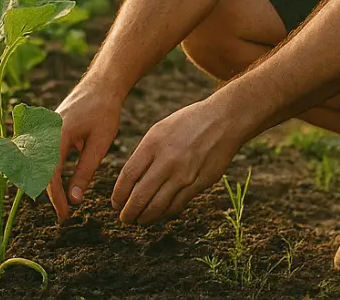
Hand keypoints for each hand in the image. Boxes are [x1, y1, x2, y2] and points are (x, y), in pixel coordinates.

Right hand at [46, 78, 123, 222]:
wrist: (102, 84)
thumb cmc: (104, 110)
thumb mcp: (100, 143)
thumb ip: (85, 171)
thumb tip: (74, 200)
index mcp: (56, 134)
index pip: (49, 174)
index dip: (57, 198)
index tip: (66, 215)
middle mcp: (43, 131)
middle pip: (39, 171)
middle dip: (50, 194)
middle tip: (64, 215)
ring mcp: (43, 129)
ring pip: (38, 164)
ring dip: (48, 184)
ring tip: (63, 204)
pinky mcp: (47, 130)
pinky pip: (41, 155)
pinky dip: (48, 172)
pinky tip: (61, 186)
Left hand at [111, 98, 243, 225]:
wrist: (223, 120)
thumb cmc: (188, 123)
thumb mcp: (160, 130)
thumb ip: (145, 154)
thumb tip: (131, 182)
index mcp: (153, 143)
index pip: (128, 176)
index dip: (118, 195)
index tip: (115, 203)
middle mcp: (167, 160)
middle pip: (140, 196)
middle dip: (129, 212)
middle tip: (125, 218)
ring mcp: (184, 174)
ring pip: (158, 206)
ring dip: (145, 218)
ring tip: (140, 220)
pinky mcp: (200, 183)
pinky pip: (177, 205)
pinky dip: (165, 214)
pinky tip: (160, 214)